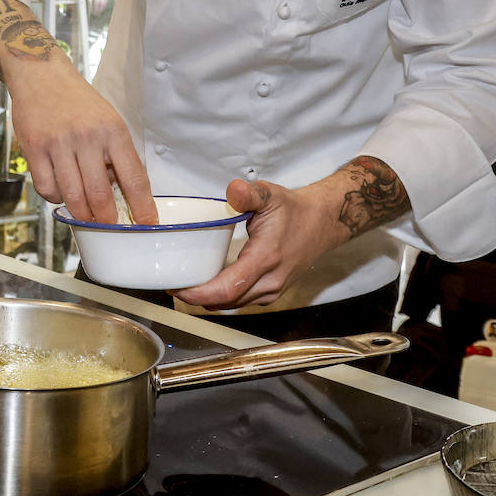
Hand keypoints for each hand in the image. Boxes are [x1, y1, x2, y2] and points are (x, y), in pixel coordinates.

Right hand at [6, 61, 157, 224]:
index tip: (148, 224)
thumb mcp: (108, 120)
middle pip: (101, 194)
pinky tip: (61, 192)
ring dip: (82, 214)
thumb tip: (122, 193)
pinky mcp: (34, 148)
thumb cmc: (78, 101)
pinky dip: (56, 198)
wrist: (41, 74)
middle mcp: (87, 137)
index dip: (143, 206)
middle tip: (110, 227)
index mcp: (113, 131)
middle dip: (108, 219)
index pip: (134, 178)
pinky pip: (47, 188)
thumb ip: (115, 154)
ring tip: (86, 217)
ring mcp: (59, 143)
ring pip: (73, 196)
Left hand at [171, 177, 349, 308]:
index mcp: (265, 258)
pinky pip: (242, 301)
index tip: (177, 288)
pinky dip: (222, 297)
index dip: (197, 294)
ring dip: (208, 299)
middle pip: (226, 301)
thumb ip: (250, 194)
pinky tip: (209, 285)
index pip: (227, 288)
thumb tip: (233, 190)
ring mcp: (273, 290)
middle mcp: (270, 280)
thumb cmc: (294, 210)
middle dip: (196, 298)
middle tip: (173, 284)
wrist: (322, 223)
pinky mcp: (272, 292)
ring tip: (186, 285)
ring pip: (233, 304)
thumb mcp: (270, 195)